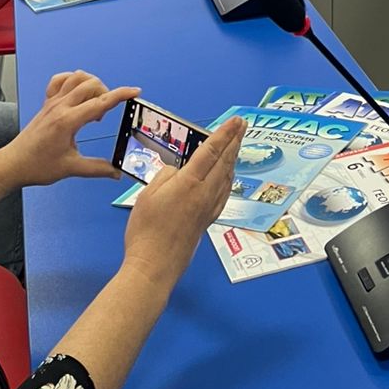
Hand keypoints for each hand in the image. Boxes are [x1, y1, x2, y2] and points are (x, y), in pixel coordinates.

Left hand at [0, 71, 138, 190]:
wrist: (12, 164)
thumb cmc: (38, 166)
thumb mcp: (70, 168)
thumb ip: (97, 168)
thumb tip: (116, 172)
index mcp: (68, 121)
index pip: (100, 102)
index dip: (121, 95)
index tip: (135, 91)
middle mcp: (61, 106)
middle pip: (91, 84)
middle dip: (106, 93)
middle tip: (104, 115)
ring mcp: (52, 102)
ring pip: (77, 77)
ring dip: (91, 84)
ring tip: (92, 104)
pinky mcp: (46, 102)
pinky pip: (60, 80)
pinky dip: (72, 80)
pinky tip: (77, 94)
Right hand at [123, 116, 244, 288]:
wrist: (155, 266)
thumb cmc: (146, 231)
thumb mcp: (148, 195)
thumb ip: (166, 176)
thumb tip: (179, 170)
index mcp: (189, 183)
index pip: (211, 151)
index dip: (224, 133)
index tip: (235, 121)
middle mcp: (205, 193)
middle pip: (225, 161)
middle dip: (235, 140)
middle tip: (243, 124)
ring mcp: (209, 208)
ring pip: (227, 176)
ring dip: (233, 157)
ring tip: (237, 144)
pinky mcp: (208, 220)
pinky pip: (224, 192)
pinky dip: (229, 177)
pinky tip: (228, 176)